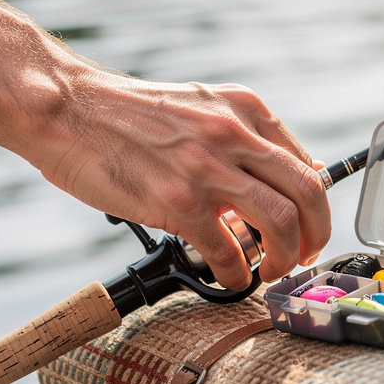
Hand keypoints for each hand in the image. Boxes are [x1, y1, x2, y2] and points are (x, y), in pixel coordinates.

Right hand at [36, 70, 330, 290]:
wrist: (67, 109)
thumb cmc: (130, 115)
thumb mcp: (202, 107)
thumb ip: (244, 138)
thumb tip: (290, 174)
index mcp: (245, 109)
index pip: (305, 164)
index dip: (315, 205)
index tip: (309, 225)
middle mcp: (234, 134)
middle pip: (307, 193)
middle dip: (316, 234)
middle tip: (306, 254)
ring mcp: (207, 168)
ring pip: (281, 222)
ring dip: (286, 257)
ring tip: (274, 269)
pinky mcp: (177, 201)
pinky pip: (228, 250)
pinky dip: (239, 273)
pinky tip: (233, 276)